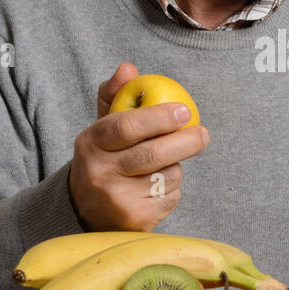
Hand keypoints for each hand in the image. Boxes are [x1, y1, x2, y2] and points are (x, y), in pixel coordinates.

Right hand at [66, 62, 210, 231]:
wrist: (86, 212)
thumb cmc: (104, 158)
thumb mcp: (102, 128)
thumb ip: (115, 96)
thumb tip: (128, 68)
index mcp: (90, 144)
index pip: (127, 126)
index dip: (160, 117)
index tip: (184, 111)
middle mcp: (99, 173)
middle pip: (154, 154)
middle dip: (186, 142)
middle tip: (203, 134)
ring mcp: (116, 200)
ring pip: (167, 176)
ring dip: (175, 167)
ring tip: (163, 166)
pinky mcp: (135, 221)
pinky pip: (170, 198)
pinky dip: (172, 190)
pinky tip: (156, 189)